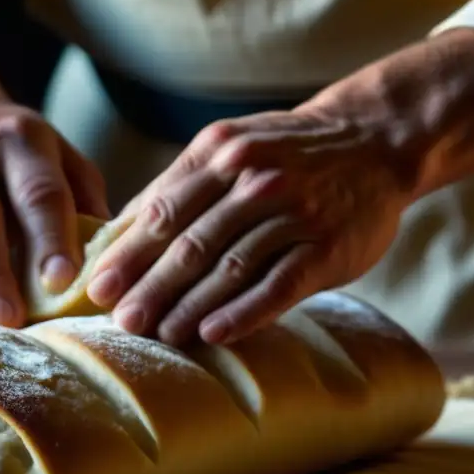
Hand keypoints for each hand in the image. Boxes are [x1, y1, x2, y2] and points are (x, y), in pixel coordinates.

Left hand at [85, 27, 473, 347]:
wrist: (376, 138)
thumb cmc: (287, 152)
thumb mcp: (230, 145)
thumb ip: (180, 185)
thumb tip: (119, 232)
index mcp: (219, 152)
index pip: (162, 210)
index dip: (126, 254)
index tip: (96, 288)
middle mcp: (253, 178)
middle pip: (189, 243)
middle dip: (149, 286)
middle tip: (120, 320)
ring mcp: (293, 212)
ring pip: (229, 266)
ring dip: (189, 305)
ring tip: (159, 334)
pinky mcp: (326, 246)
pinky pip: (278, 285)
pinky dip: (243, 312)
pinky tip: (212, 334)